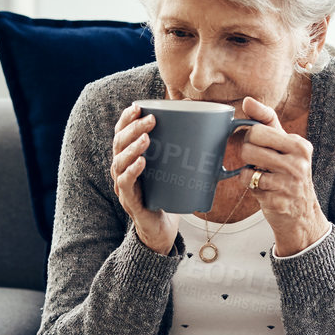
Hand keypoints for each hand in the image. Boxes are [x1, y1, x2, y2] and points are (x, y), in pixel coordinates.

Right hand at [111, 103, 178, 254]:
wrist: (162, 228)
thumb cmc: (167, 194)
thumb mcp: (174, 168)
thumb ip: (186, 148)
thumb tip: (215, 125)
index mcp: (130, 157)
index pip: (122, 133)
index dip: (127, 119)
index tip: (138, 106)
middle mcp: (122, 169)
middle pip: (118, 143)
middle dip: (133, 128)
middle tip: (151, 119)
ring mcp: (123, 186)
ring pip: (119, 161)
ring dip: (132, 147)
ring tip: (147, 138)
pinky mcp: (130, 201)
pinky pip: (126, 183)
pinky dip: (132, 171)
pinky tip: (142, 162)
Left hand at [238, 95, 329, 256]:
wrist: (302, 215)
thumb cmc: (289, 174)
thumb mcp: (284, 146)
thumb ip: (266, 121)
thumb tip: (247, 101)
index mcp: (299, 145)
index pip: (258, 129)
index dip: (251, 137)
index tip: (257, 143)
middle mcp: (298, 163)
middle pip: (248, 147)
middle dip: (247, 155)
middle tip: (259, 163)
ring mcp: (289, 184)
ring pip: (247, 169)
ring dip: (250, 175)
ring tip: (264, 178)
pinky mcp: (279, 201)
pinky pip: (249, 187)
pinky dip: (253, 189)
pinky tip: (266, 191)